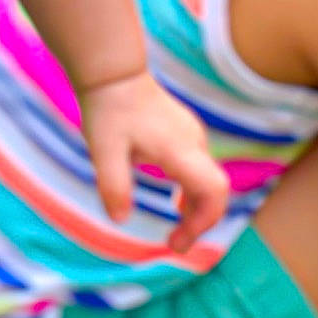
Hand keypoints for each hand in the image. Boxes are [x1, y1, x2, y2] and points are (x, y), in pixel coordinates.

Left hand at [79, 71, 228, 254]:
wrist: (113, 73)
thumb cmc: (108, 110)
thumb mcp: (103, 151)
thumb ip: (113, 185)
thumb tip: (119, 220)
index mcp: (179, 149)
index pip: (213, 191)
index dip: (203, 222)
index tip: (177, 243)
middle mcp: (194, 142)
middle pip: (214, 191)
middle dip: (199, 222)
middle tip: (175, 244)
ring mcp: (192, 136)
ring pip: (208, 180)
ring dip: (196, 207)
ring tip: (177, 231)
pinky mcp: (185, 133)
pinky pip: (200, 169)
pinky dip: (193, 191)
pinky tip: (176, 201)